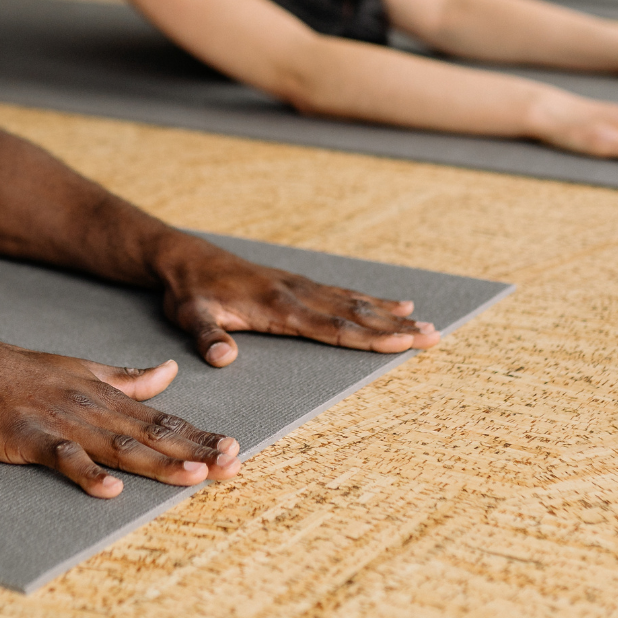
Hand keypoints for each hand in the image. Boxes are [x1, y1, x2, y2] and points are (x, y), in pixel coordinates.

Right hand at [0, 326, 240, 497]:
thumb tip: (170, 372)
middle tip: (231, 465)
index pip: (162, 418)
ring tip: (192, 475)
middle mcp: (93, 409)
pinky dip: (86, 473)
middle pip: (150, 434)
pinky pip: (62, 458)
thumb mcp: (83, 371)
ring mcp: (62, 423)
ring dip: (156, 461)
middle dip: (192, 451)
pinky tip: (110, 489)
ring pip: (117, 446)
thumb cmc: (24, 373)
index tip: (234, 449)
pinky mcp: (29, 438)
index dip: (198, 435)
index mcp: (106, 397)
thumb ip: (128, 378)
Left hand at [160, 247, 439, 366]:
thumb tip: (224, 358)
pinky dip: (370, 300)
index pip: (333, 327)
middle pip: (355, 314)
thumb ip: (208, 336)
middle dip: (395, 328)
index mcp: (279, 307)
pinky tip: (392, 304)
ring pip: (354, 302)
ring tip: (425, 324)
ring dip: (390, 315)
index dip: (369, 337)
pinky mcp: (296, 283)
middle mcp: (297, 294)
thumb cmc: (189, 292)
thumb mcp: (191, 316)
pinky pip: (341, 293)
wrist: (184, 259)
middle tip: (434, 336)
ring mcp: (299, 287)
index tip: (402, 341)